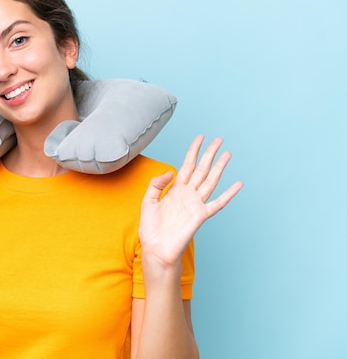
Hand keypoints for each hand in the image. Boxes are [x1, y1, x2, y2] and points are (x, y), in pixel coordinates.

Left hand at [139, 135, 243, 269]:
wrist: (156, 249)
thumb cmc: (151, 228)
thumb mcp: (148, 201)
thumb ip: (157, 184)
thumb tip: (171, 171)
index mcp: (175, 189)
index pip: (186, 165)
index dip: (193, 151)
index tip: (200, 138)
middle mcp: (187, 194)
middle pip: (201, 169)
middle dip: (210, 154)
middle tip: (219, 139)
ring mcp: (195, 204)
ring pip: (211, 181)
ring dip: (219, 167)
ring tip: (228, 154)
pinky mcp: (201, 216)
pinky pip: (218, 203)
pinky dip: (229, 194)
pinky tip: (238, 184)